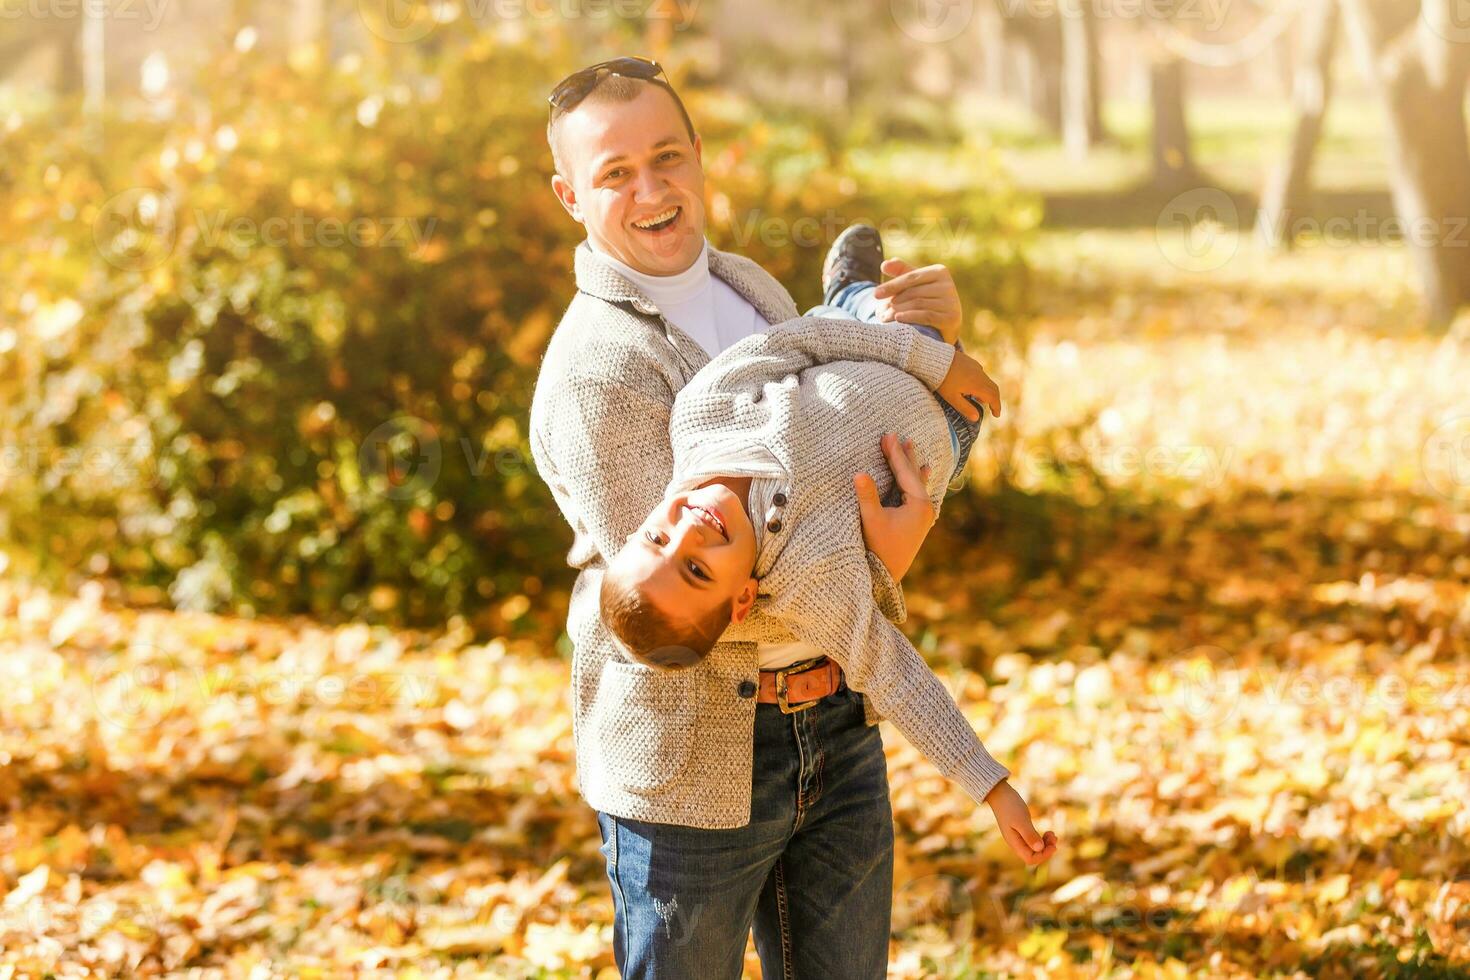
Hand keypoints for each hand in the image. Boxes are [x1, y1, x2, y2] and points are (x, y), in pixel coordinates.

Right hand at [853, 432, 935, 582]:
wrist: (886, 576)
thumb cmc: (879, 549)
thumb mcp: (871, 520)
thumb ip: (867, 496)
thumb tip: (859, 473)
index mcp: (920, 506)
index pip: (906, 473)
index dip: (895, 453)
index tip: (888, 435)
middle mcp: (926, 509)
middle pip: (914, 475)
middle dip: (904, 455)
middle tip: (896, 435)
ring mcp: (923, 516)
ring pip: (916, 483)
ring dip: (911, 465)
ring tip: (912, 447)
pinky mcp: (917, 521)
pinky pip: (917, 492)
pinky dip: (916, 479)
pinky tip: (923, 473)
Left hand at [871, 258, 961, 344]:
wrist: (946, 325)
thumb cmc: (927, 300)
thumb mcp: (916, 284)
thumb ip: (901, 272)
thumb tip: (884, 264)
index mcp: (939, 271)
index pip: (911, 277)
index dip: (892, 286)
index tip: (875, 294)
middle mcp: (948, 285)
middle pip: (913, 292)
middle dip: (894, 302)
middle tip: (879, 311)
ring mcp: (951, 302)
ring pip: (918, 304)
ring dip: (898, 311)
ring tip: (884, 318)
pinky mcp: (951, 318)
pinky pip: (926, 316)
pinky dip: (910, 317)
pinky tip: (897, 319)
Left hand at [937, 349, 1001, 420]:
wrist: (935, 359)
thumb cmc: (943, 380)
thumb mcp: (952, 398)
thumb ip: (965, 408)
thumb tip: (976, 418)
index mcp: (977, 385)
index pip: (993, 397)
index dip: (996, 407)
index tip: (996, 415)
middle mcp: (980, 375)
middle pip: (993, 388)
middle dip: (994, 400)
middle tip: (992, 409)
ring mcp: (976, 367)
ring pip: (987, 381)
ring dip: (986, 391)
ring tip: (978, 399)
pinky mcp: (970, 362)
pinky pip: (980, 374)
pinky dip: (981, 383)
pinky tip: (970, 386)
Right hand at [985, 780, 1057, 866]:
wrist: (999, 793)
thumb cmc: (1009, 806)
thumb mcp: (1021, 820)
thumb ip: (1029, 835)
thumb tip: (1039, 849)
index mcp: (1014, 843)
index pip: (1030, 859)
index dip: (1044, 856)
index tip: (1054, 846)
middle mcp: (1016, 843)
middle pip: (1033, 855)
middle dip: (1046, 849)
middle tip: (1054, 837)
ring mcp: (1018, 837)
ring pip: (1035, 848)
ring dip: (1046, 844)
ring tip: (1052, 833)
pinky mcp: (1021, 831)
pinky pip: (1033, 841)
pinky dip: (1042, 839)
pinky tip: (1048, 832)